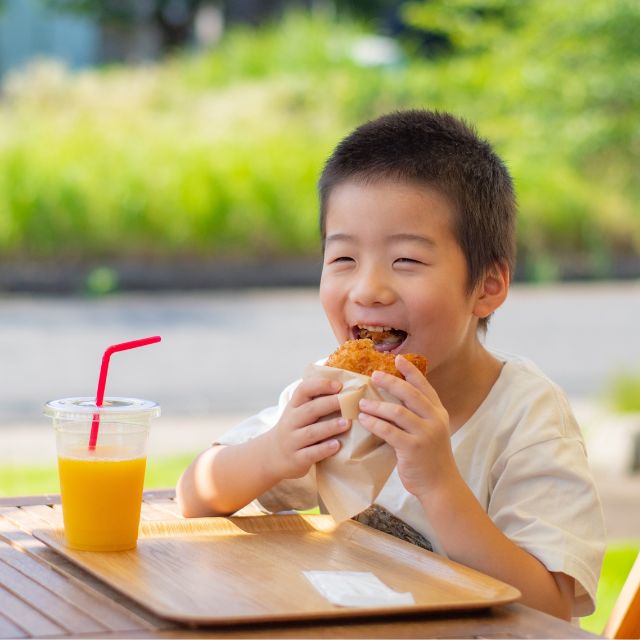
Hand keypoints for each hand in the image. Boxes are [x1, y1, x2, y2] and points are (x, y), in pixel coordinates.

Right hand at [265, 377, 350, 480]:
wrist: (270, 456)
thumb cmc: (294, 430)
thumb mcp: (297, 413)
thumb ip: (315, 403)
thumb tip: (346, 391)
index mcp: (293, 407)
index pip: (303, 390)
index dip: (321, 385)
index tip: (339, 385)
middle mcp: (291, 422)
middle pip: (310, 409)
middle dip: (330, 403)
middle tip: (348, 401)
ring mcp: (292, 441)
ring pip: (311, 432)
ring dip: (330, 427)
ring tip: (346, 423)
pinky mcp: (296, 459)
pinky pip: (311, 453)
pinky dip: (324, 449)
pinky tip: (336, 445)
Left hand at [357, 356, 456, 499]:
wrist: (440, 485)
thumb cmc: (430, 457)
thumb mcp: (430, 431)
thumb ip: (417, 415)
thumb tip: (392, 398)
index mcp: (438, 412)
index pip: (424, 386)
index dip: (411, 371)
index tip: (397, 358)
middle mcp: (434, 419)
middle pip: (410, 393)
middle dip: (390, 382)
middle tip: (373, 375)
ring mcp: (425, 433)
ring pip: (397, 411)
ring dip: (376, 405)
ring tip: (362, 402)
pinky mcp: (413, 448)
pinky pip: (389, 431)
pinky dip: (374, 423)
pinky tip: (363, 419)